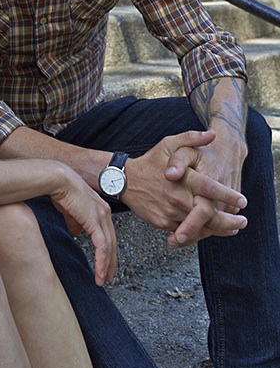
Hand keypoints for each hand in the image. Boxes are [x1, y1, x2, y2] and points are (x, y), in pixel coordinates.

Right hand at [51, 170, 116, 286]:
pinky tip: (99, 272)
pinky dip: (101, 262)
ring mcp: (101, 217)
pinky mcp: (95, 222)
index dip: (107, 250)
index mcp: (100, 208)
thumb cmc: (61, 190)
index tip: (105, 262)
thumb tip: (77, 233)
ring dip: (106, 265)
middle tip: (108, 276)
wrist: (58, 180)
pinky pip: (102, 246)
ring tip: (102, 279)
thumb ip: (75, 222)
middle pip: (112, 242)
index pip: (107, 233)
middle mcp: (104, 212)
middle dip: (111, 261)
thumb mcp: (70, 210)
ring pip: (109, 247)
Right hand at [123, 130, 246, 247]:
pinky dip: (199, 232)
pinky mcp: (163, 223)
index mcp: (182, 178)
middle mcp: (177, 197)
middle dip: (229, 221)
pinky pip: (185, 231)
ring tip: (232, 228)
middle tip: (242, 221)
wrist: (124, 180)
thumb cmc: (150, 161)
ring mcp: (170, 212)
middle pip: (209, 215)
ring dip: (218, 229)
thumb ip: (191, 138)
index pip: (210, 189)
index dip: (228, 196)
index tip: (243, 201)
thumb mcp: (169, 144)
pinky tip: (209, 229)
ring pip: (199, 226)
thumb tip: (212, 135)